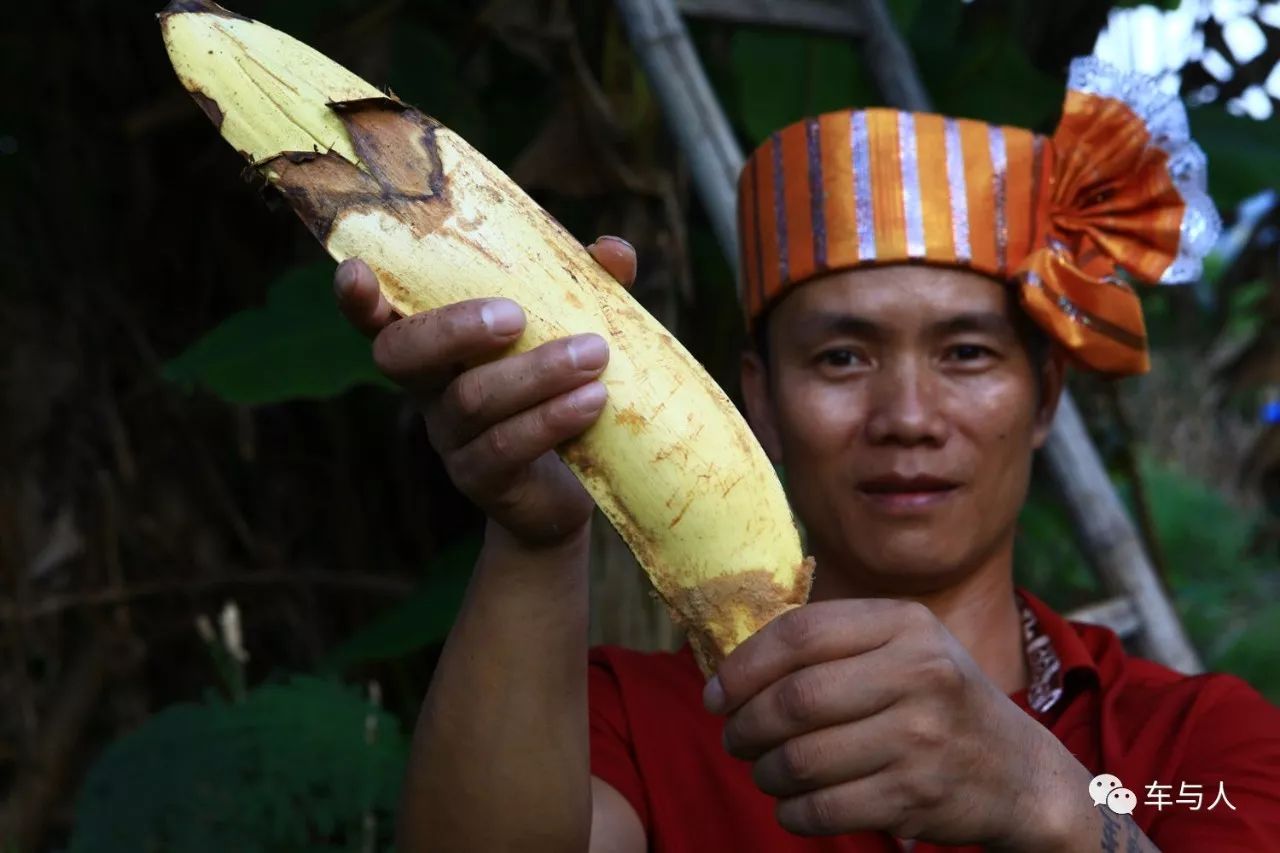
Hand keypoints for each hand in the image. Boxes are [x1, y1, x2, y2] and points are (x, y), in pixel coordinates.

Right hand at [334, 235, 636, 549]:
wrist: (566, 491)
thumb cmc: (559, 392)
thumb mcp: (573, 333)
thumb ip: (587, 288)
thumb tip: (611, 251)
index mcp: (438, 346)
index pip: (381, 318)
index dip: (358, 299)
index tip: (356, 270)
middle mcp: (430, 390)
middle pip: (402, 355)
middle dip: (453, 329)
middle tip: (514, 315)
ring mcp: (451, 438)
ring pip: (471, 399)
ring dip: (536, 371)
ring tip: (594, 354)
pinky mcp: (482, 480)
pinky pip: (506, 447)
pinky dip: (552, 418)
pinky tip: (592, 400)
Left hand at [707, 599, 1068, 847]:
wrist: (1019, 774)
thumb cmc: (937, 701)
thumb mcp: (904, 646)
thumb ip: (833, 642)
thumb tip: (732, 667)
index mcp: (905, 623)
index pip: (798, 634)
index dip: (743, 666)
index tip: (716, 693)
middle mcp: (919, 672)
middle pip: (794, 699)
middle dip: (745, 724)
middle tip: (732, 738)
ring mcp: (921, 736)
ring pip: (801, 758)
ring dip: (764, 771)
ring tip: (762, 770)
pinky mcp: (917, 795)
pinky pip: (823, 808)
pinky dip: (791, 812)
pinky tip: (790, 804)